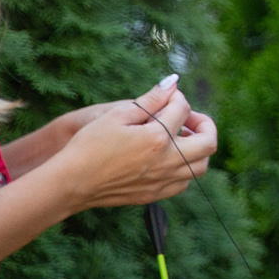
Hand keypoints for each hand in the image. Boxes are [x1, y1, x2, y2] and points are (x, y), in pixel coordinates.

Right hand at [51, 75, 218, 209]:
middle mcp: (166, 162)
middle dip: (204, 124)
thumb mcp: (117, 114)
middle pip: (208, 142)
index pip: (183, 109)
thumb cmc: (89, 145)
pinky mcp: (153, 195)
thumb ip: (151, 99)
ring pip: (201, 166)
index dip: (177, 97)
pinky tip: (168, 158)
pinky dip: (185, 168)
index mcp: (157, 138)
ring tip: (179, 137)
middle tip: (188, 118)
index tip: (167, 96)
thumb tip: (173, 83)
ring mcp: (162, 182)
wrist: (70, 183)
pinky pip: (184, 183)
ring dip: (198, 148)